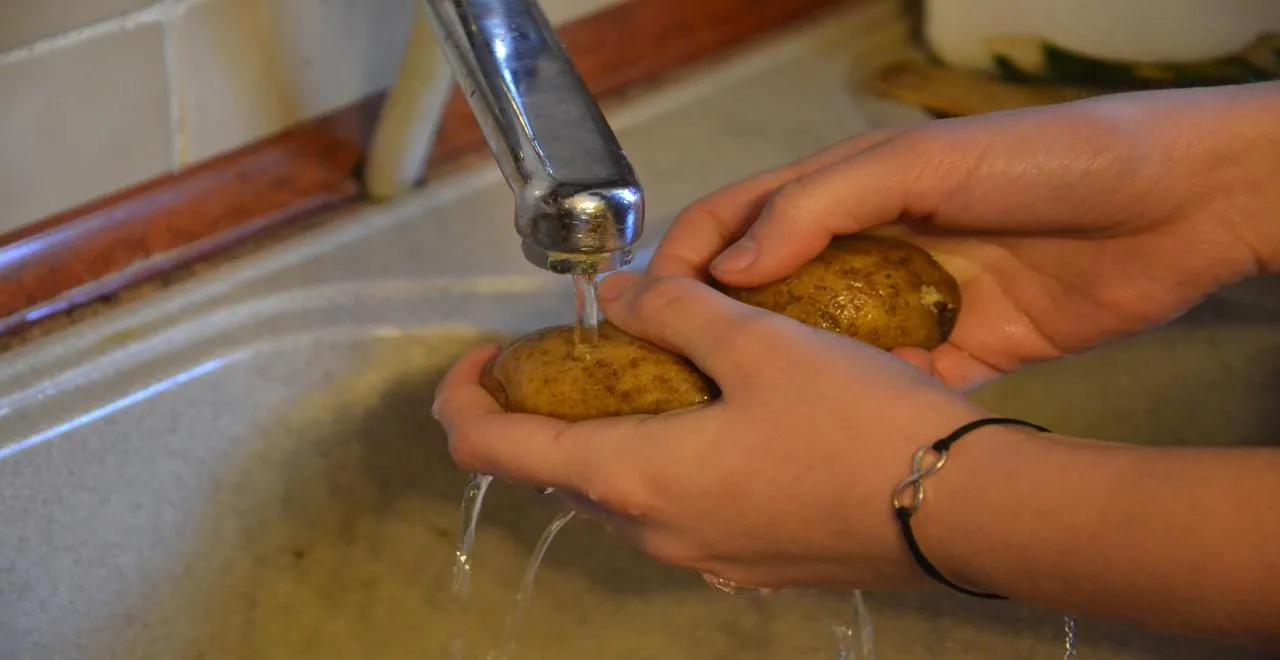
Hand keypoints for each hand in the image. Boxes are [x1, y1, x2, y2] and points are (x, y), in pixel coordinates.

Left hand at [433, 272, 1015, 589]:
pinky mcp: (749, 562)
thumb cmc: (858, 426)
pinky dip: (665, 461)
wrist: (966, 513)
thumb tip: (618, 294)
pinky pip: (676, 509)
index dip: (464, 398)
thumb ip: (675, 308)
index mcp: (633, 476)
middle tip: (588, 347)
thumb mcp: (760, 341)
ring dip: (611, 433)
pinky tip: (719, 419)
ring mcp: (702, 556)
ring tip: (658, 371)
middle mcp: (653, 531)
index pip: (493, 447)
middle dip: (549, 408)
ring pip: (620, 490)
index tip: (482, 356)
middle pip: (557, 469)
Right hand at [648, 82, 1279, 389]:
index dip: (687, 260)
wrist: (1175, 204)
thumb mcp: (920, 161)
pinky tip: (830, 434)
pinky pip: (894, 383)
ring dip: (785, 376)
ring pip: (825, 345)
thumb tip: (730, 266)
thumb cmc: (1046, 158)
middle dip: (719, 330)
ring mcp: (911, 300)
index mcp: (847, 188)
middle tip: (674, 382)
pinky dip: (863, 404)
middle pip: (771, 291)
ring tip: (734, 422)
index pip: (740, 220)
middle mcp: (868, 245)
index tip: (645, 312)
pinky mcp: (961, 349)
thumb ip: (822, 205)